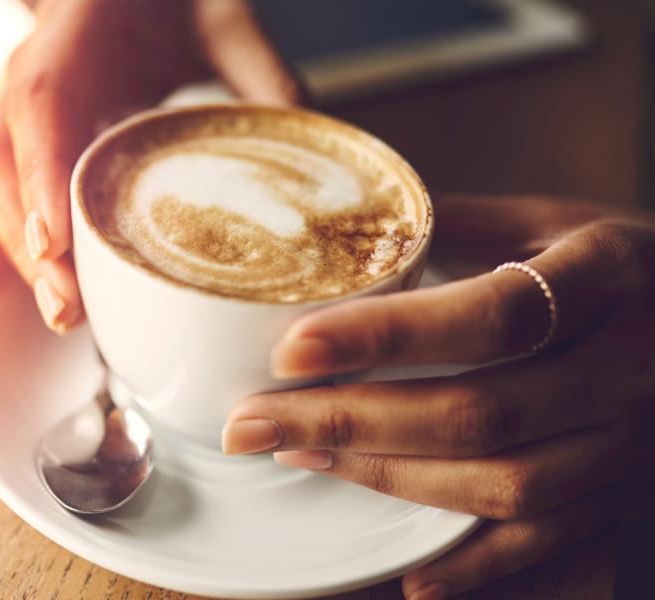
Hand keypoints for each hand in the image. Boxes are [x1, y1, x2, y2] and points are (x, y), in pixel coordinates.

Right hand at [0, 0, 300, 332]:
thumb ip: (260, 75)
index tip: (54, 242)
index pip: (42, 102)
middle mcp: (32, 69)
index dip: (40, 173)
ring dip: (17, 251)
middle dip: (28, 240)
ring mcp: (19, 103)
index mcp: (75, 31)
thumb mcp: (226, 21)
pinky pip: (0, 188)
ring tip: (58, 312)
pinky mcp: (25, 135)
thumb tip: (304, 157)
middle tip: (66, 308)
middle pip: (5, 158)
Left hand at [221, 194, 654, 598]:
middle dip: (347, 420)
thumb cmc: (631, 264)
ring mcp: (630, 439)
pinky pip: (549, 542)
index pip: (490, 314)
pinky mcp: (625, 490)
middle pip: (478, 412)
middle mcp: (625, 365)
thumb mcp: (563, 219)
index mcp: (607, 276)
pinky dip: (477, 567)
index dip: (386, 336)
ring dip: (388, 478)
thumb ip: (464, 221)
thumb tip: (349, 227)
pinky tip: (410, 576)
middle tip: (252, 421)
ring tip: (300, 453)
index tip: (292, 349)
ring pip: (504, 483)